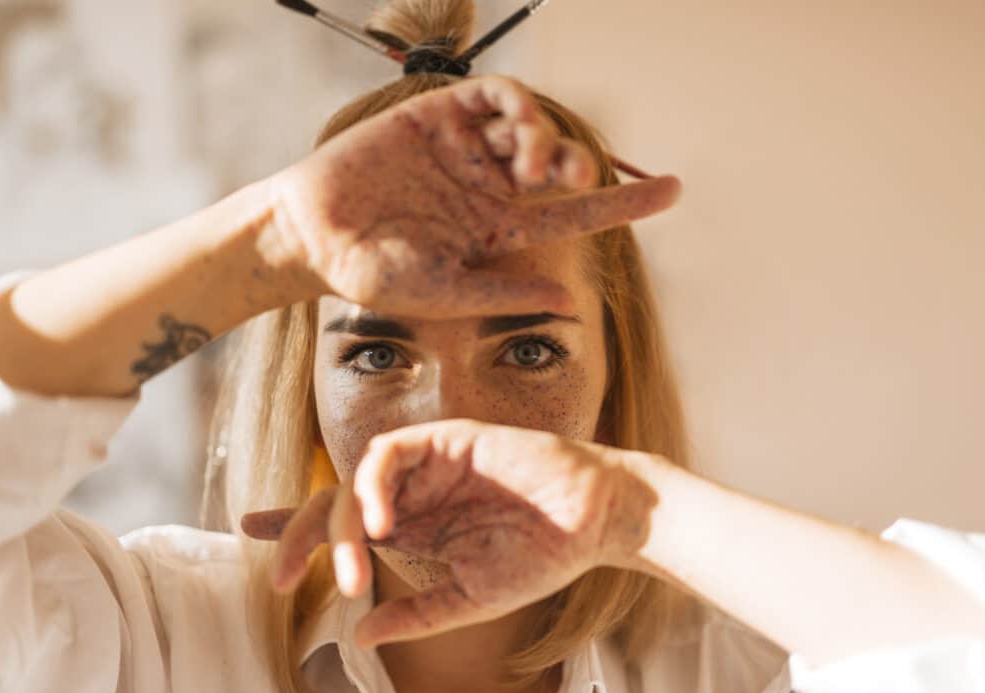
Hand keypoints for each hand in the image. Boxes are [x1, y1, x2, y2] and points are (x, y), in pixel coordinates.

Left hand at [241, 420, 658, 648]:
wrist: (594, 522)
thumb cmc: (541, 557)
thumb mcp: (469, 598)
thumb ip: (417, 614)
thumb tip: (360, 635)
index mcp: (416, 526)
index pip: (343, 521)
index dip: (297, 525)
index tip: (250, 528)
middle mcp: (413, 493)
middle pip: (334, 502)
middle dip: (298, 534)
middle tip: (277, 575)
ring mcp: (428, 465)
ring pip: (354, 481)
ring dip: (340, 526)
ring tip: (349, 570)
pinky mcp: (447, 441)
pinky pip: (389, 454)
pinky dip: (375, 488)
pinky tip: (381, 527)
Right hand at [269, 74, 681, 316]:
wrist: (312, 240)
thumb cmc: (374, 275)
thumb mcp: (449, 293)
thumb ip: (509, 292)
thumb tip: (573, 302)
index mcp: (498, 230)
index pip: (574, 214)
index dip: (625, 202)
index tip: (672, 190)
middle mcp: (489, 186)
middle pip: (559, 164)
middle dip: (580, 166)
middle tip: (576, 180)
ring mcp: (464, 151)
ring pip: (529, 127)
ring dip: (547, 138)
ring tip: (537, 164)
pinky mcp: (436, 118)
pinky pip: (491, 97)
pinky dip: (516, 102)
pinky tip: (519, 122)